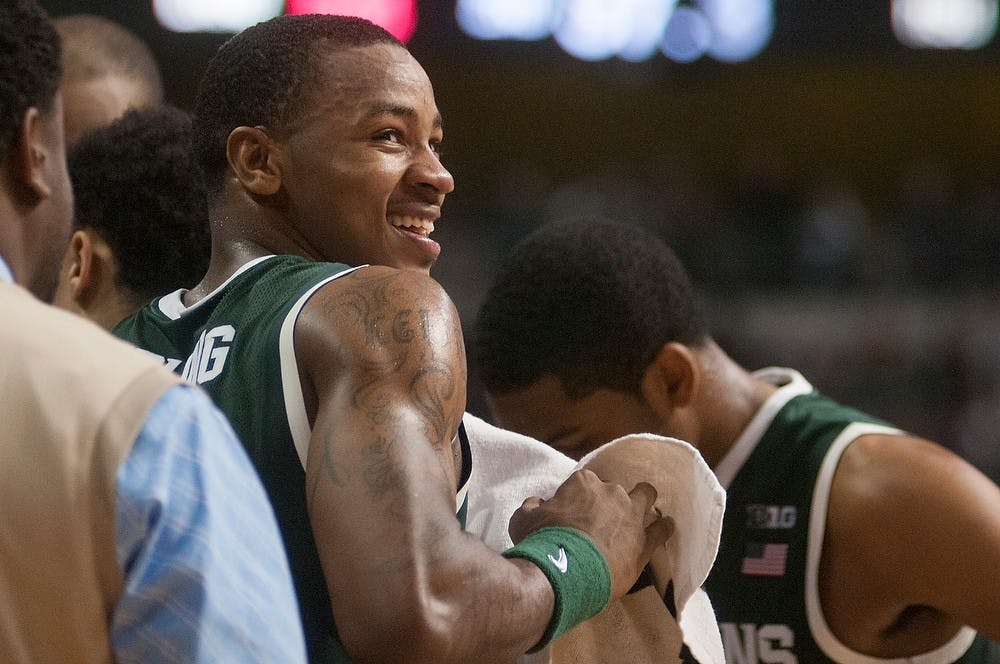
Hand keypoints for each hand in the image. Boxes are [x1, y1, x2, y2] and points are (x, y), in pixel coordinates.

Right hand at [509, 469, 674, 598]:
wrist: (565, 571)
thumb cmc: (543, 542)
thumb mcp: (523, 519)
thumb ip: (532, 506)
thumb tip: (537, 503)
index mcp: (583, 483)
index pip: (584, 482)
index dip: (578, 496)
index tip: (574, 511)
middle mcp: (611, 492)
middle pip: (615, 489)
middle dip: (610, 500)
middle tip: (601, 518)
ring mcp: (632, 516)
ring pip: (646, 497)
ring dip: (644, 501)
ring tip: (643, 511)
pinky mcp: (645, 542)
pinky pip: (662, 530)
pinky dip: (664, 527)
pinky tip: (667, 526)